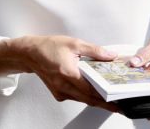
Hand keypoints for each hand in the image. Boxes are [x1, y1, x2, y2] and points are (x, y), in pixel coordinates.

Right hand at [0, 35, 118, 111]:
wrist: (31, 53)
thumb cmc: (50, 47)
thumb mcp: (75, 44)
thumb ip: (95, 51)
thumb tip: (111, 56)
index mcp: (68, 73)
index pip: (90, 89)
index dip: (104, 96)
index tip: (116, 100)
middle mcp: (63, 86)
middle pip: (87, 99)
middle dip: (104, 104)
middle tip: (117, 106)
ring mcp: (59, 91)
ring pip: (81, 99)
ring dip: (95, 100)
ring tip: (110, 100)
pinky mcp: (58, 93)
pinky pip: (75, 97)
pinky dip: (85, 96)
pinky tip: (95, 92)